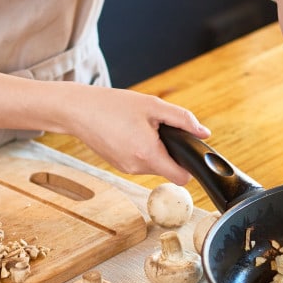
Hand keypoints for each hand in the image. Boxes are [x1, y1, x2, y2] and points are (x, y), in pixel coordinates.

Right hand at [64, 86, 209, 184]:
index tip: (187, 151)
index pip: (181, 178)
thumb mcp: (152, 106)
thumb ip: (182, 120)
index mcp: (148, 154)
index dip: (189, 166)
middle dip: (169, 151)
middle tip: (158, 128)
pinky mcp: (118, 165)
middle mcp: (136, 167)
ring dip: (154, 150)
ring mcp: (126, 168)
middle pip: (167, 169)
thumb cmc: (112, 105)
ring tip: (140, 127)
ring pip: (153, 165)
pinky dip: (141, 150)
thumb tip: (203, 133)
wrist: (78, 111)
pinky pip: (139, 162)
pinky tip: (129, 132)